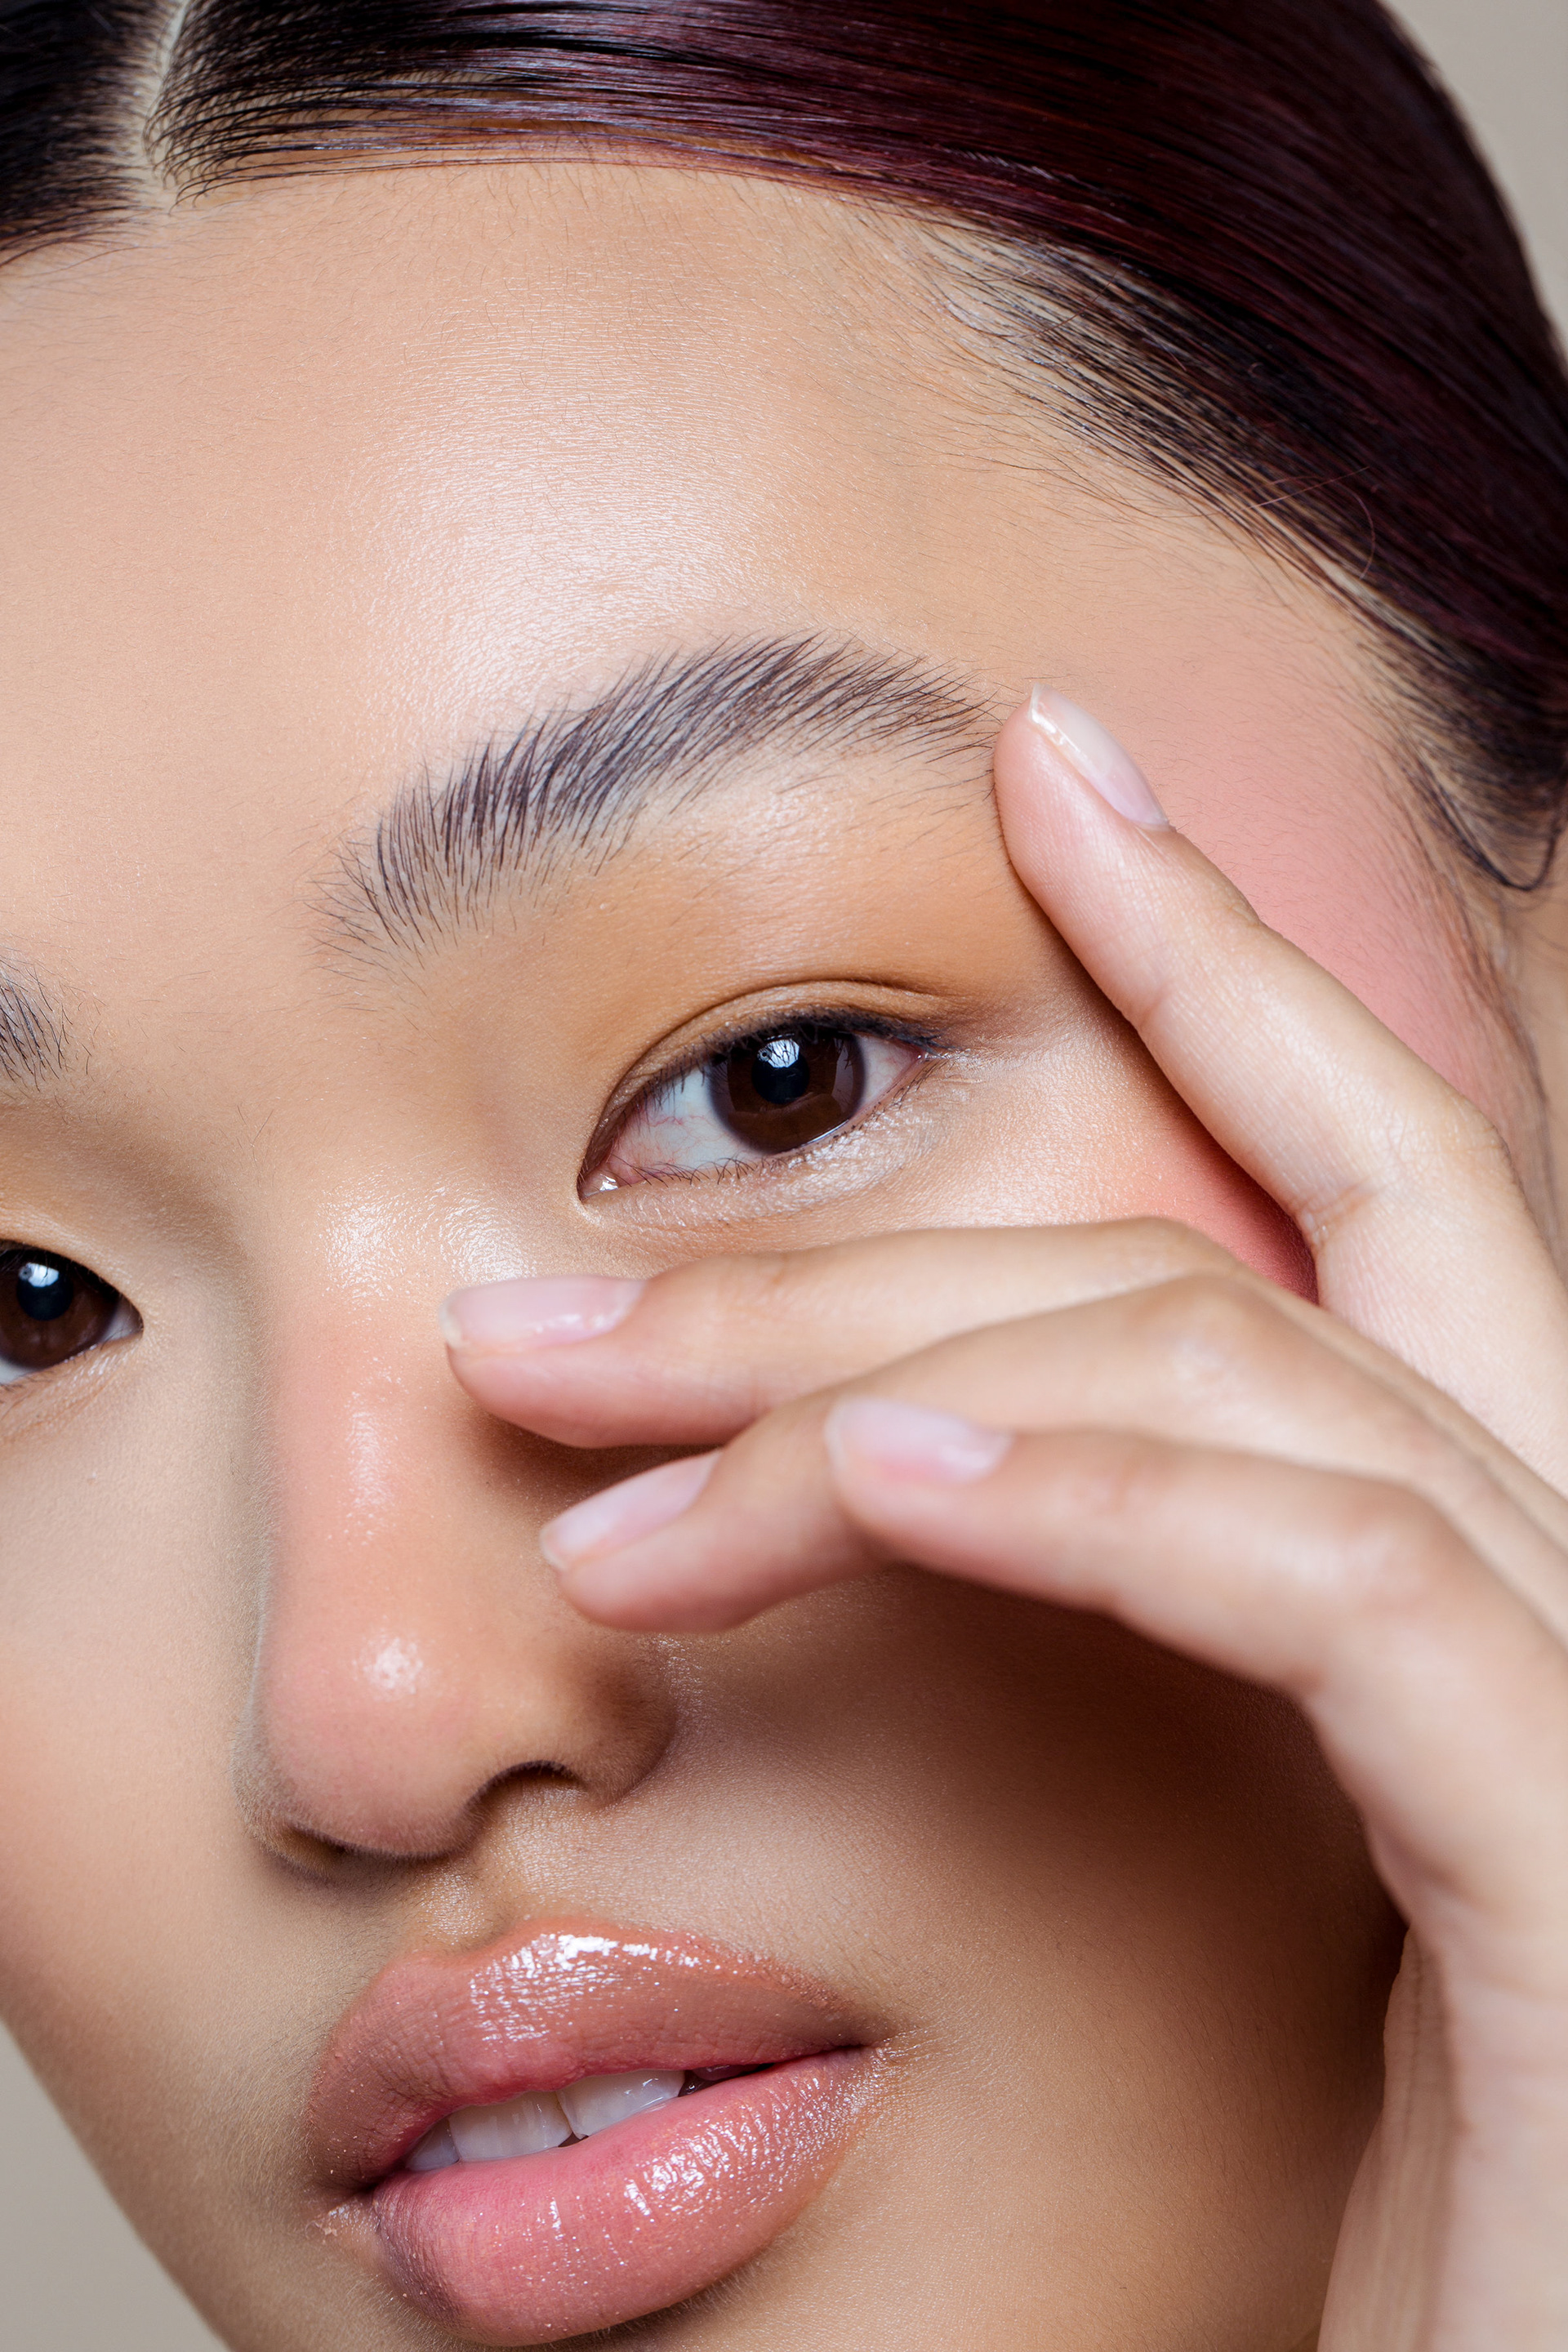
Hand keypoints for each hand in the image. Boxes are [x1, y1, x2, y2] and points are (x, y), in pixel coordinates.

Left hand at [444, 693, 1567, 2349]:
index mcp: (1492, 1560)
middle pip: (1229, 1271)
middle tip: (553, 1289)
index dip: (1225, 959)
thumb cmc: (1402, 2220)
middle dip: (875, 1251)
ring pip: (1239, 1386)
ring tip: (598, 1445)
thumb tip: (891, 1493)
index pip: (1365, 1196)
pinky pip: (1346, 1590)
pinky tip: (868, 1491)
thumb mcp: (1240, 1882)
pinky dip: (1099, 1510)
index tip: (1052, 783)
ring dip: (881, 1389)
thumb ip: (1158, 1659)